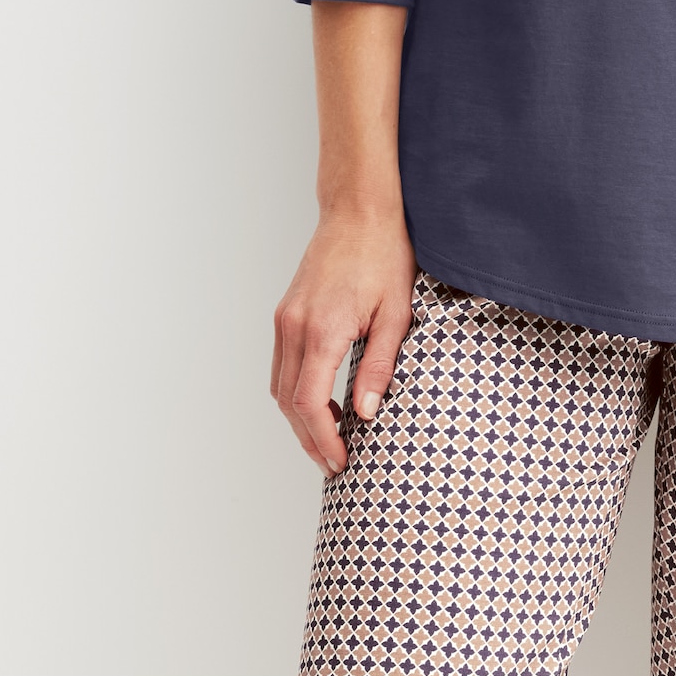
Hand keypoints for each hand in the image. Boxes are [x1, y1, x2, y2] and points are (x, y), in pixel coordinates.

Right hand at [271, 206, 418, 474]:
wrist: (359, 211)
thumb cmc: (384, 256)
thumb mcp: (396, 316)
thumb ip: (378, 367)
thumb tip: (366, 413)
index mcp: (322, 330)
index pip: (308, 402)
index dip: (322, 439)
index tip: (340, 461)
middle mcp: (293, 326)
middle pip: (287, 401)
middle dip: (308, 439)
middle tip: (334, 464)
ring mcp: (284, 319)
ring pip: (279, 386)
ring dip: (299, 419)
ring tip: (328, 442)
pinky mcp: (286, 313)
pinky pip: (282, 365)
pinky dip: (295, 393)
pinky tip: (321, 403)